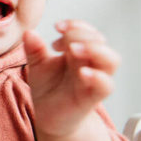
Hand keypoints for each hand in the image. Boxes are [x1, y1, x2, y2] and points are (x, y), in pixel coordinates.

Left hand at [22, 21, 118, 138]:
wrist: (48, 116)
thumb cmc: (47, 87)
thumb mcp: (37, 66)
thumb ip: (34, 50)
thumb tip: (29, 32)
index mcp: (77, 51)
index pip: (86, 30)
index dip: (75, 25)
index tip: (57, 27)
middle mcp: (88, 62)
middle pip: (100, 40)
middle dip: (81, 35)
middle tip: (60, 43)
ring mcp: (93, 79)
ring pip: (112, 59)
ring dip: (94, 50)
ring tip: (72, 50)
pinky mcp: (92, 97)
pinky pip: (106, 85)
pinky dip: (98, 77)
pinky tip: (82, 73)